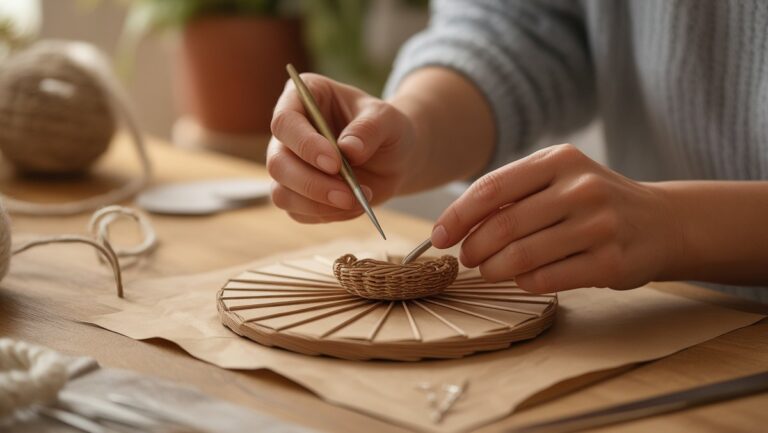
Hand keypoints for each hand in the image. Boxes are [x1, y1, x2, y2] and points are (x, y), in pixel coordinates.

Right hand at [267, 73, 414, 222]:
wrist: (395, 157)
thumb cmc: (386, 129)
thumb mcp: (388, 120)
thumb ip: (370, 129)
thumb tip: (349, 150)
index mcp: (304, 98)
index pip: (285, 121)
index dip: (305, 145)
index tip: (334, 163)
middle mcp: (289, 132)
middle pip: (277, 162)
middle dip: (311, 183)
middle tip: (347, 194)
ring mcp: (288, 165)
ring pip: (281, 193)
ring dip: (318, 204)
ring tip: (357, 201)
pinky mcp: (296, 194)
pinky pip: (298, 212)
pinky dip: (327, 215)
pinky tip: (354, 206)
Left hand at [430, 144, 681, 292]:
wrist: (661, 221)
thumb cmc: (593, 200)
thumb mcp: (559, 177)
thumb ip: (514, 192)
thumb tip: (456, 226)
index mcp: (559, 160)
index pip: (492, 189)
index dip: (457, 217)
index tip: (439, 236)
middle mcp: (581, 188)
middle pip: (503, 226)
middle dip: (474, 248)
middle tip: (466, 258)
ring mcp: (599, 225)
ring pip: (522, 256)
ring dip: (494, 269)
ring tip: (488, 270)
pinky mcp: (610, 262)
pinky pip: (548, 278)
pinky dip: (524, 282)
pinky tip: (522, 278)